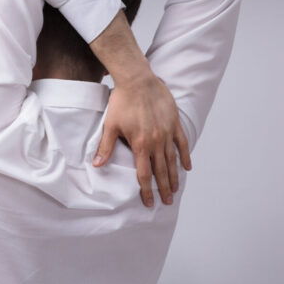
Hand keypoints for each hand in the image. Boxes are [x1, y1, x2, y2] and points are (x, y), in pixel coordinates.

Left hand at [95, 73, 192, 207]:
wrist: (137, 81)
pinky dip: (185, 156)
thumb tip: (97, 165)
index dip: (146, 190)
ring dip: (174, 176)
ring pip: (172, 160)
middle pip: (161, 171)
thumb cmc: (121, 102)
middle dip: (163, 189)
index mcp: (140, 145)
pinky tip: (187, 167)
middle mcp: (156, 142)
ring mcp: (167, 133)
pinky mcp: (174, 123)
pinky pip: (182, 143)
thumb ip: (105, 147)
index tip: (148, 203)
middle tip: (167, 202)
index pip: (144, 174)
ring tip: (175, 190)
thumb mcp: (110, 126)